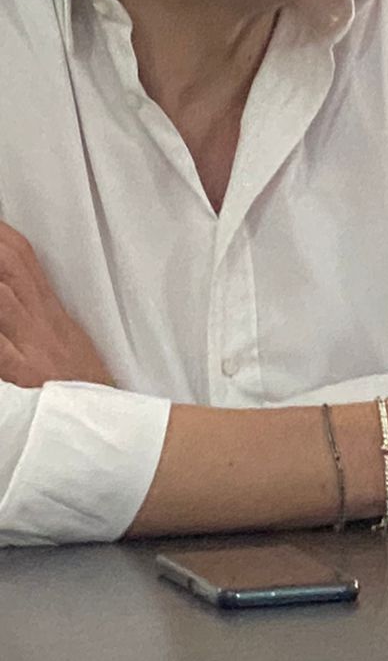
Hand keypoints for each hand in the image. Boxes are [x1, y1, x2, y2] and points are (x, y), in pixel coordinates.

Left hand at [0, 221, 112, 387]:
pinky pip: (2, 348)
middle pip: (11, 266)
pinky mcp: (23, 375)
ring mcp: (31, 347)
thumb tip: (8, 286)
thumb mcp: (62, 340)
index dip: (2, 233)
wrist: (104, 426)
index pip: (23, 257)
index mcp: (49, 312)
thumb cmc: (78, 386)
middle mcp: (40, 323)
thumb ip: (33, 312)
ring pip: (3, 300)